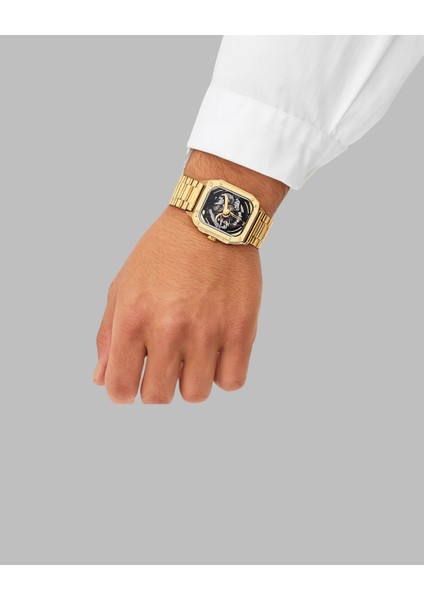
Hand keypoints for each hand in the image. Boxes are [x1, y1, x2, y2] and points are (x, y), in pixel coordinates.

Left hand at [93, 205, 260, 402]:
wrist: (211, 221)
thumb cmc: (162, 253)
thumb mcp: (123, 286)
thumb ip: (108, 336)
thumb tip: (103, 380)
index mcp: (133, 319)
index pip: (120, 387)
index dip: (122, 392)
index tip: (130, 384)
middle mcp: (169, 330)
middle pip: (158, 397)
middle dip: (156, 388)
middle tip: (163, 367)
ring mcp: (208, 332)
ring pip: (196, 394)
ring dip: (190, 382)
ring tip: (193, 357)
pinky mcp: (241, 330)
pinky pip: (232, 381)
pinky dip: (223, 375)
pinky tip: (217, 354)